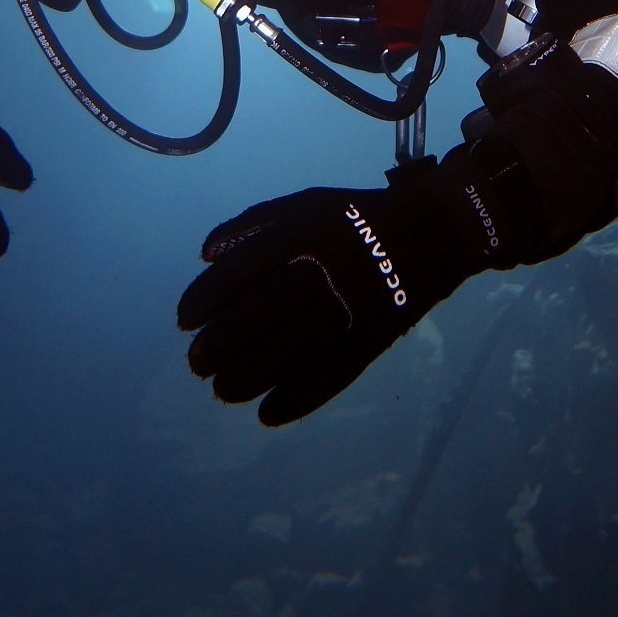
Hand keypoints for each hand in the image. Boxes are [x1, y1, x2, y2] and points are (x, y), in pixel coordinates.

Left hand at [178, 156, 499, 424]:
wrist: (432, 233)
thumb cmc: (356, 219)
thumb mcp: (304, 204)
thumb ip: (251, 224)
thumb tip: (205, 255)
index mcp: (298, 236)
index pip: (236, 273)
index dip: (202, 301)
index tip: (185, 320)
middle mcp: (318, 273)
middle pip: (253, 318)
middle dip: (216, 346)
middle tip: (197, 362)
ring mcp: (345, 311)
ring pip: (284, 355)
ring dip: (244, 379)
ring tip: (222, 388)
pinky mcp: (368, 342)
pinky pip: (327, 379)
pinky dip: (294, 402)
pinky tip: (267, 413)